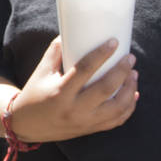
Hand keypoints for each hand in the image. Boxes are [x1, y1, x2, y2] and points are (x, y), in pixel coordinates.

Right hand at [8, 37, 138, 142]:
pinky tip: (133, 94)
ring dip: (129, 89)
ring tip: (133, 74)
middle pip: (106, 89)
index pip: (84, 70)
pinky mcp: (90, 129)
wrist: (27, 125)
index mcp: (59, 92)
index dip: (101, 54)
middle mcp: (73, 109)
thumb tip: (71, 31)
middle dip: (122, 71)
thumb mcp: (42, 71)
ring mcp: (84, 122)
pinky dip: (128, 107)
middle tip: (130, 57)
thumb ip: (56, 51)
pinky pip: (116, 121)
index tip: (114, 42)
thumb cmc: (34, 93)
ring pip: (117, 108)